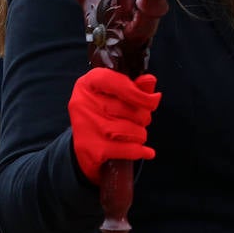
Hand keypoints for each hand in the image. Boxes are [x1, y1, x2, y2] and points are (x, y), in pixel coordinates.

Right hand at [68, 68, 160, 183]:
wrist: (81, 149)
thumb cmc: (101, 115)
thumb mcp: (113, 95)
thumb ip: (134, 86)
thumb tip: (149, 81)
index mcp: (89, 83)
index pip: (117, 82)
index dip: (139, 93)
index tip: (152, 100)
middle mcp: (84, 103)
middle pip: (129, 109)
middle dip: (143, 117)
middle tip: (140, 121)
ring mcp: (86, 127)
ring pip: (131, 130)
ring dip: (141, 134)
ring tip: (136, 135)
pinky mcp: (91, 149)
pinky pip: (128, 149)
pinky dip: (140, 150)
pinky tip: (144, 151)